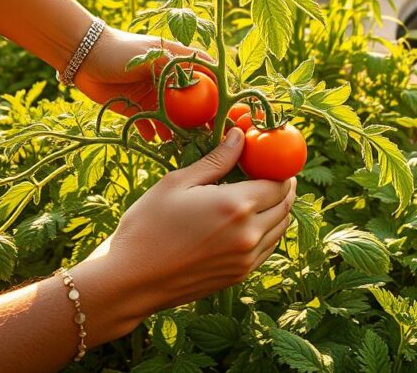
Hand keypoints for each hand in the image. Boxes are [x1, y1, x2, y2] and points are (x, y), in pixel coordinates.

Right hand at [72, 127, 295, 337]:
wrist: (131, 278)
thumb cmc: (148, 224)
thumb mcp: (178, 183)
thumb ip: (216, 160)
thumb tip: (241, 136)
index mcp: (236, 205)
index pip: (279, 184)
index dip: (280, 170)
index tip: (270, 162)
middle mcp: (249, 234)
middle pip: (285, 206)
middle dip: (284, 188)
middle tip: (271, 175)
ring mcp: (246, 258)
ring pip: (280, 229)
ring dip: (278, 210)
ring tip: (263, 196)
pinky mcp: (239, 275)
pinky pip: (267, 249)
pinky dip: (268, 232)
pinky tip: (251, 222)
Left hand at [74, 26, 210, 140]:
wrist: (82, 56)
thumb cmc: (120, 50)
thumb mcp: (151, 55)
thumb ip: (176, 69)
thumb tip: (202, 83)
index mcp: (176, 61)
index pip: (205, 75)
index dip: (217, 91)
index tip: (225, 108)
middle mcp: (168, 80)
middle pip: (190, 102)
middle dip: (199, 119)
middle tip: (207, 136)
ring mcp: (152, 95)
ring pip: (171, 118)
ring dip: (177, 130)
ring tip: (182, 144)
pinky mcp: (135, 108)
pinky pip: (149, 125)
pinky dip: (153, 134)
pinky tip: (155, 140)